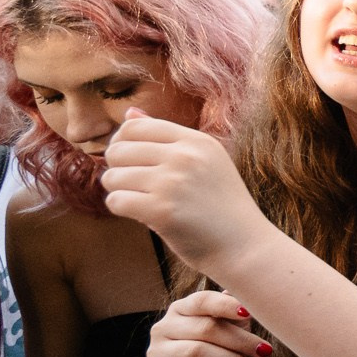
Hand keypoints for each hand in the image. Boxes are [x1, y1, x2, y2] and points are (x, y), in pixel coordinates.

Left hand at [100, 112, 271, 275]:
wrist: (244, 245)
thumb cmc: (220, 205)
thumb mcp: (205, 161)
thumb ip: (166, 137)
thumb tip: (129, 112)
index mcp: (196, 141)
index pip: (135, 126)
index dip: (121, 142)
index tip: (128, 160)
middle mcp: (185, 157)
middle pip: (118, 149)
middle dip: (116, 168)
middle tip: (132, 184)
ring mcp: (173, 183)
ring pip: (112, 177)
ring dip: (117, 190)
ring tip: (139, 199)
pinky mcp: (161, 211)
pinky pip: (115, 201)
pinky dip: (120, 209)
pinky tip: (139, 213)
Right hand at [144, 289, 269, 356]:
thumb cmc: (220, 349)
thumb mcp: (229, 329)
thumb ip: (235, 312)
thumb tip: (250, 295)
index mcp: (181, 309)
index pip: (202, 301)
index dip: (226, 306)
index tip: (250, 314)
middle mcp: (163, 328)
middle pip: (204, 328)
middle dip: (239, 340)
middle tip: (266, 352)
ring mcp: (156, 353)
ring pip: (195, 352)